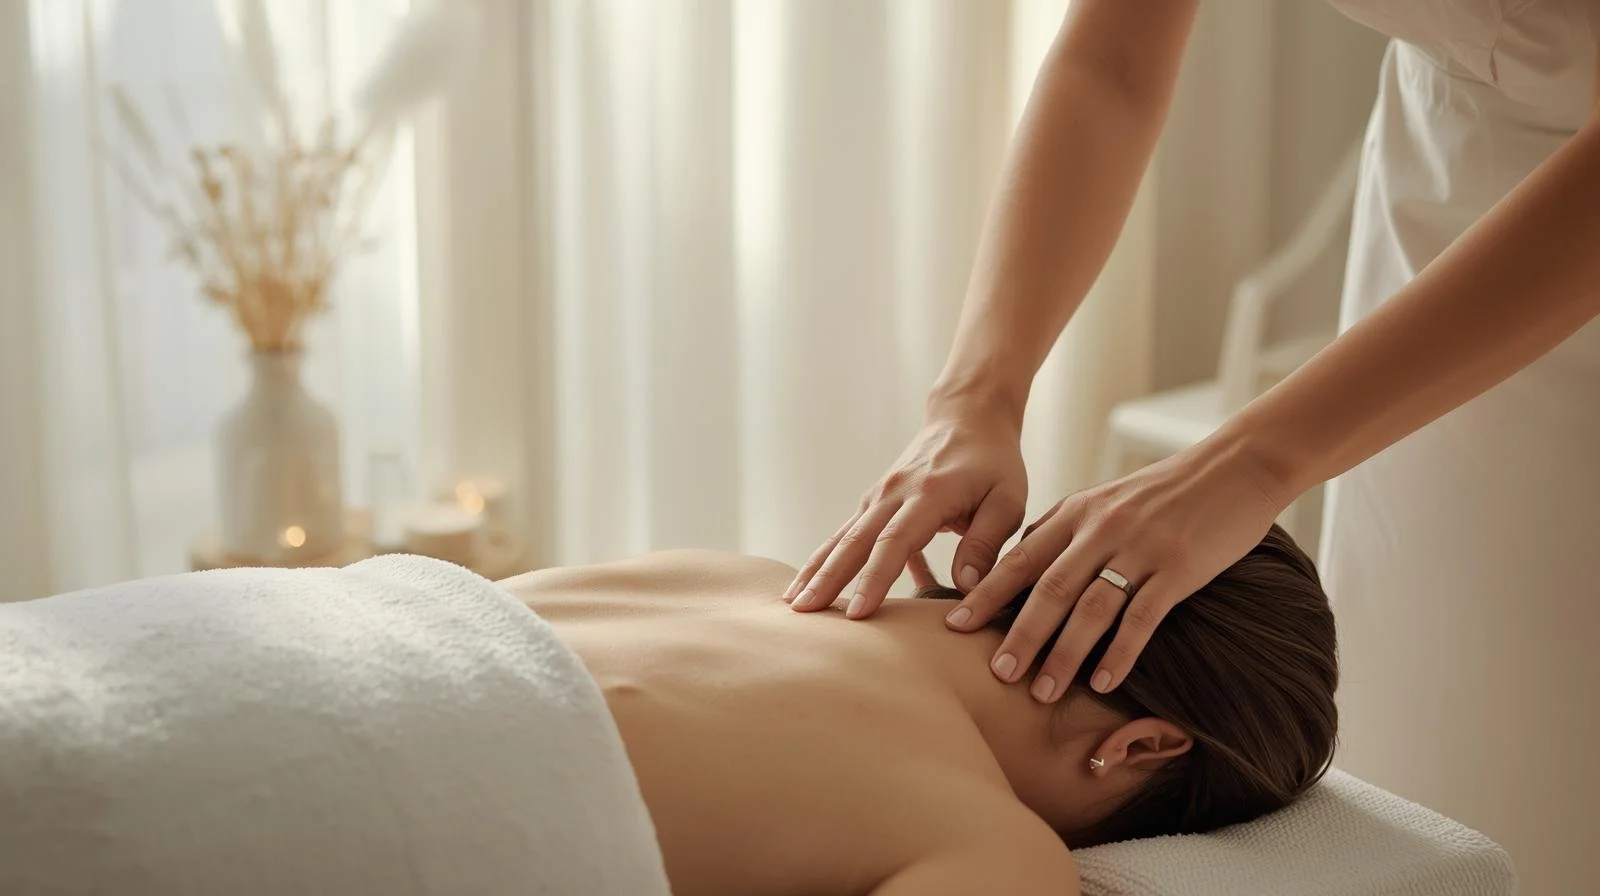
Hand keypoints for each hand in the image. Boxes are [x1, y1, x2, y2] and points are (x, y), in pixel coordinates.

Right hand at [785, 404, 1027, 617]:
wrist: (967, 419)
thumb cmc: (993, 465)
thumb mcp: (1007, 501)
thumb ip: (987, 543)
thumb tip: (967, 588)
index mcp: (929, 494)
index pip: (895, 542)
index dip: (875, 579)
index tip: (859, 614)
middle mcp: (893, 494)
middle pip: (854, 541)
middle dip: (828, 579)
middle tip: (804, 613)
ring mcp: (878, 496)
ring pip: (841, 537)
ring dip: (816, 569)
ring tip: (793, 604)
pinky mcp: (873, 503)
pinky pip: (846, 534)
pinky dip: (825, 558)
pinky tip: (809, 585)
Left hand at [943, 438, 1292, 700]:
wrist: (1235, 468)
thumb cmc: (1165, 491)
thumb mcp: (1104, 500)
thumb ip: (1062, 530)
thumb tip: (1020, 565)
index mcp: (1077, 513)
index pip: (1021, 559)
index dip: (987, 595)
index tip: (955, 626)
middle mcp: (1102, 530)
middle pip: (1049, 590)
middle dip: (1019, 635)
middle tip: (997, 675)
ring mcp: (1141, 549)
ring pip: (1091, 609)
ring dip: (1064, 654)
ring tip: (1042, 693)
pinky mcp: (1180, 568)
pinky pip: (1142, 618)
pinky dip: (1120, 653)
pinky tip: (1102, 682)